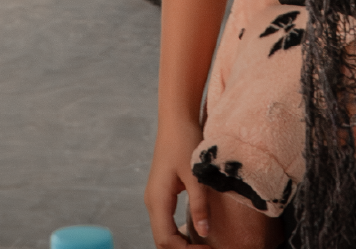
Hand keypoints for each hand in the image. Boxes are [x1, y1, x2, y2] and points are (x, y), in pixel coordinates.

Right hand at [146, 118, 207, 248]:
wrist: (176, 119)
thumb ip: (199, 204)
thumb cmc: (184, 140)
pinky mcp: (162, 192)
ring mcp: (155, 197)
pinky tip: (194, 235)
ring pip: (163, 232)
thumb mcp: (195, 173)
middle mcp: (152, 201)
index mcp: (157, 199)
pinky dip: (178, 234)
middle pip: (162, 240)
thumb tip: (203, 232)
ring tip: (203, 248)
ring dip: (180, 244)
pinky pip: (166, 222)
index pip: (166, 240)